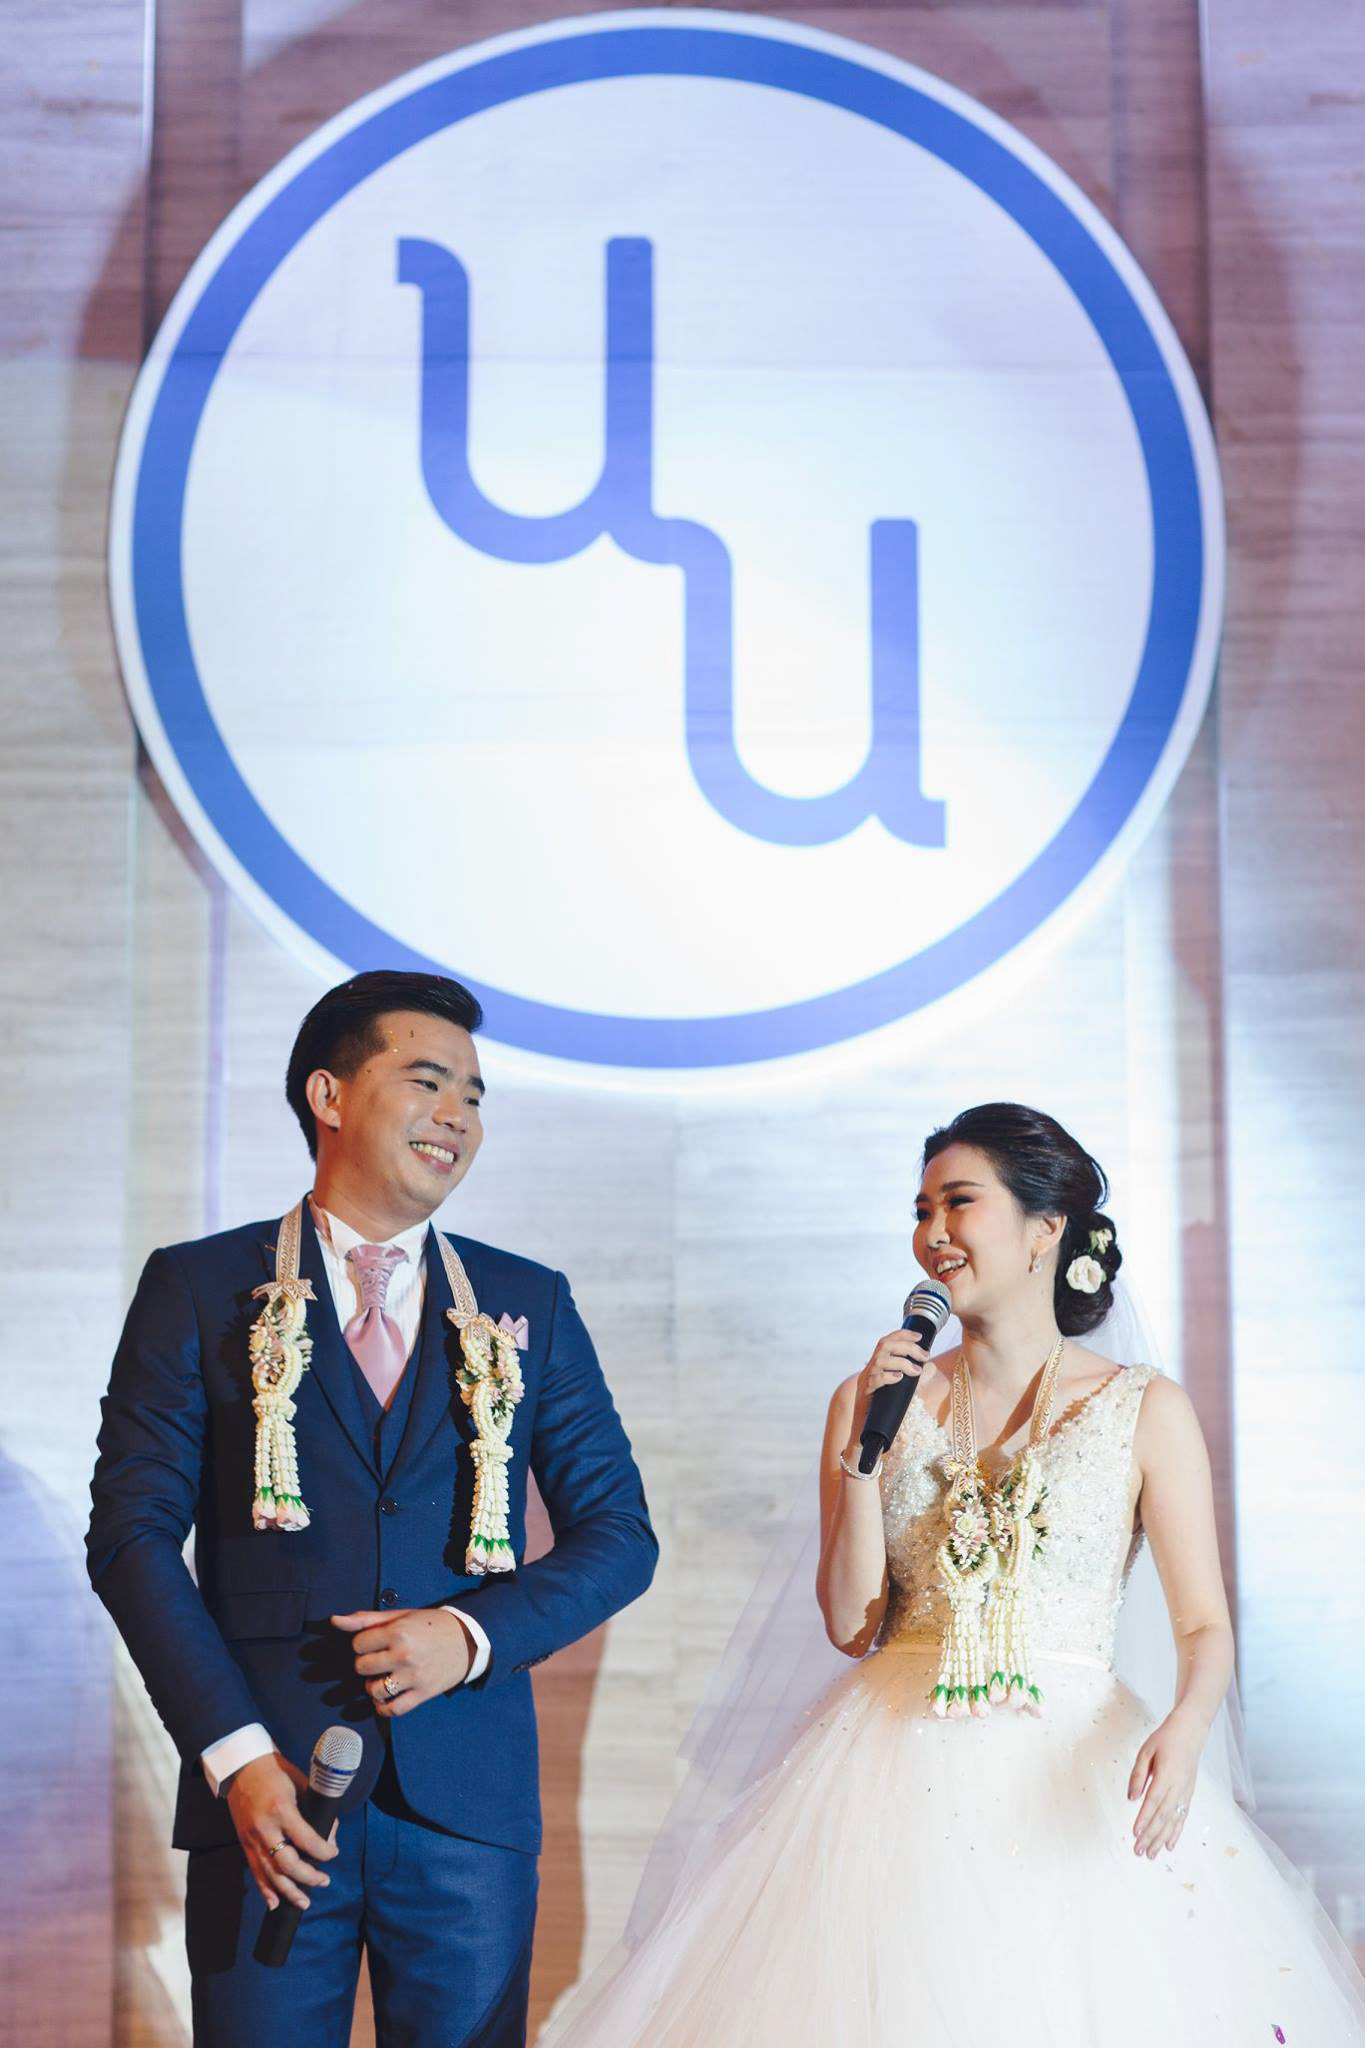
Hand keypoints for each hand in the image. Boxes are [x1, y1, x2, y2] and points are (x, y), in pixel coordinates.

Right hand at [225, 1750, 337, 1911]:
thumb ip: (315, 1810)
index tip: (333, 1854)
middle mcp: (265, 1828)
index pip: (306, 1839)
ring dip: (288, 1891)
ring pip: (270, 1873)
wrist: (243, 1767)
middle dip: (307, 1876)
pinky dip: (264, 1889)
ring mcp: (252, 1838)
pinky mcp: (244, 1843)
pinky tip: (274, 1903)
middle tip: (324, 1881)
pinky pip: (255, 1871)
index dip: (323, 1852)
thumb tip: (331, 1835)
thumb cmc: (276, 1772)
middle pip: (286, 1863)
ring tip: (304, 1902)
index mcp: (281, 1809)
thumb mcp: (301, 1784)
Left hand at [332, 1606, 472, 1716]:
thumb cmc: (430, 1625)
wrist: (467, 1640)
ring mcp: (413, 1676)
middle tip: (380, 1658)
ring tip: (382, 1677)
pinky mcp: (422, 1693)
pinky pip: (393, 1710)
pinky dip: (383, 1708)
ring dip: (373, 1686)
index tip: (375, 1642)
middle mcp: (404, 1655)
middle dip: (367, 1663)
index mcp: (398, 1632)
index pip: (358, 1644)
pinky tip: (384, 1699)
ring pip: (374, 1690)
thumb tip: (334, 1621)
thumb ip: (366, 1619)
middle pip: (362, 1667)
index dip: (363, 1643)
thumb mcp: (401, 1616)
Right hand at [845, 1330, 931, 1453]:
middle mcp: (868, 1370)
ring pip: (880, 1360)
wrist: (866, 1435)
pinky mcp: (863, 1395)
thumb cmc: (884, 1413)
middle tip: (924, 1355)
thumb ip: (915, 1379)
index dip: (902, 1334)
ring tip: (916, 1371)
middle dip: (907, 1346)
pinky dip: (888, 1376)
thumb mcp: (902, 1392)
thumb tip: (931, 1367)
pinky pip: (874, 1380)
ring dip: (902, 1362)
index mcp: (876, 1366)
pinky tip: (900, 1378)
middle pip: (884, 1345)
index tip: (920, 1336)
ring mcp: (864, 1382)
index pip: (886, 1341)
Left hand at [1128, 1709, 1203, 1857]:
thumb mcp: (1146, 1750)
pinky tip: (1169, 1845)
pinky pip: (1182, 1817)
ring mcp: (1185, 1792)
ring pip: (1173, 1820)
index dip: (1144, 1819)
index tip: (1135, 1833)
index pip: (1153, 1801)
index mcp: (1166, 1775)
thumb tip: (1132, 1798)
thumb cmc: (1165, 1739)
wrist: (1190, 1732)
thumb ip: (1138, 1774)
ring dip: (1161, 1839)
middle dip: (1150, 1835)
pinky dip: (1176, 1832)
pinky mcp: (1189, 1794)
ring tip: (1151, 1854)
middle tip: (1139, 1851)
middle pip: (1163, 1816)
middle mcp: (1178, 1787)